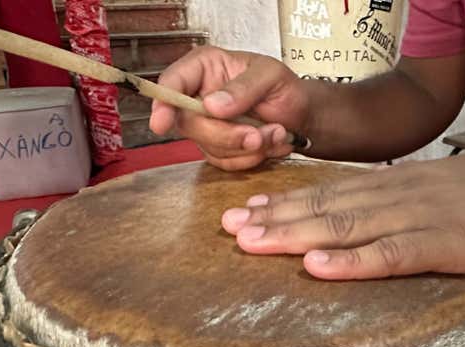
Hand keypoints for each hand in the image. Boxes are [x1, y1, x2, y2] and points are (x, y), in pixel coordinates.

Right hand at [150, 46, 308, 169]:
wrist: (302, 115)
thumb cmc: (285, 88)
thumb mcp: (271, 75)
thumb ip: (243, 87)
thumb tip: (212, 105)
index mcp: (204, 67)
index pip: (172, 83)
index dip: (163, 104)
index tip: (162, 123)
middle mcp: (199, 96)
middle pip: (188, 124)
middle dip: (226, 135)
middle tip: (259, 135)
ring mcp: (206, 125)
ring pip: (209, 147)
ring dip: (247, 148)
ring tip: (276, 133)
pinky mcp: (217, 148)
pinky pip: (224, 162)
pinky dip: (250, 158)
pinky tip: (269, 144)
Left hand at [220, 154, 464, 279]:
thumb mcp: (447, 192)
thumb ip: (408, 204)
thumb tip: (371, 220)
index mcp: (401, 183)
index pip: (333, 191)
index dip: (287, 201)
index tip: (247, 210)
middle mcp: (401, 193)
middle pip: (327, 205)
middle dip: (274, 217)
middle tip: (227, 226)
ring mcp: (422, 216)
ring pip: (347, 225)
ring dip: (296, 233)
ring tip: (251, 240)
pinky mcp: (447, 244)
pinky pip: (391, 254)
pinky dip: (351, 261)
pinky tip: (317, 265)